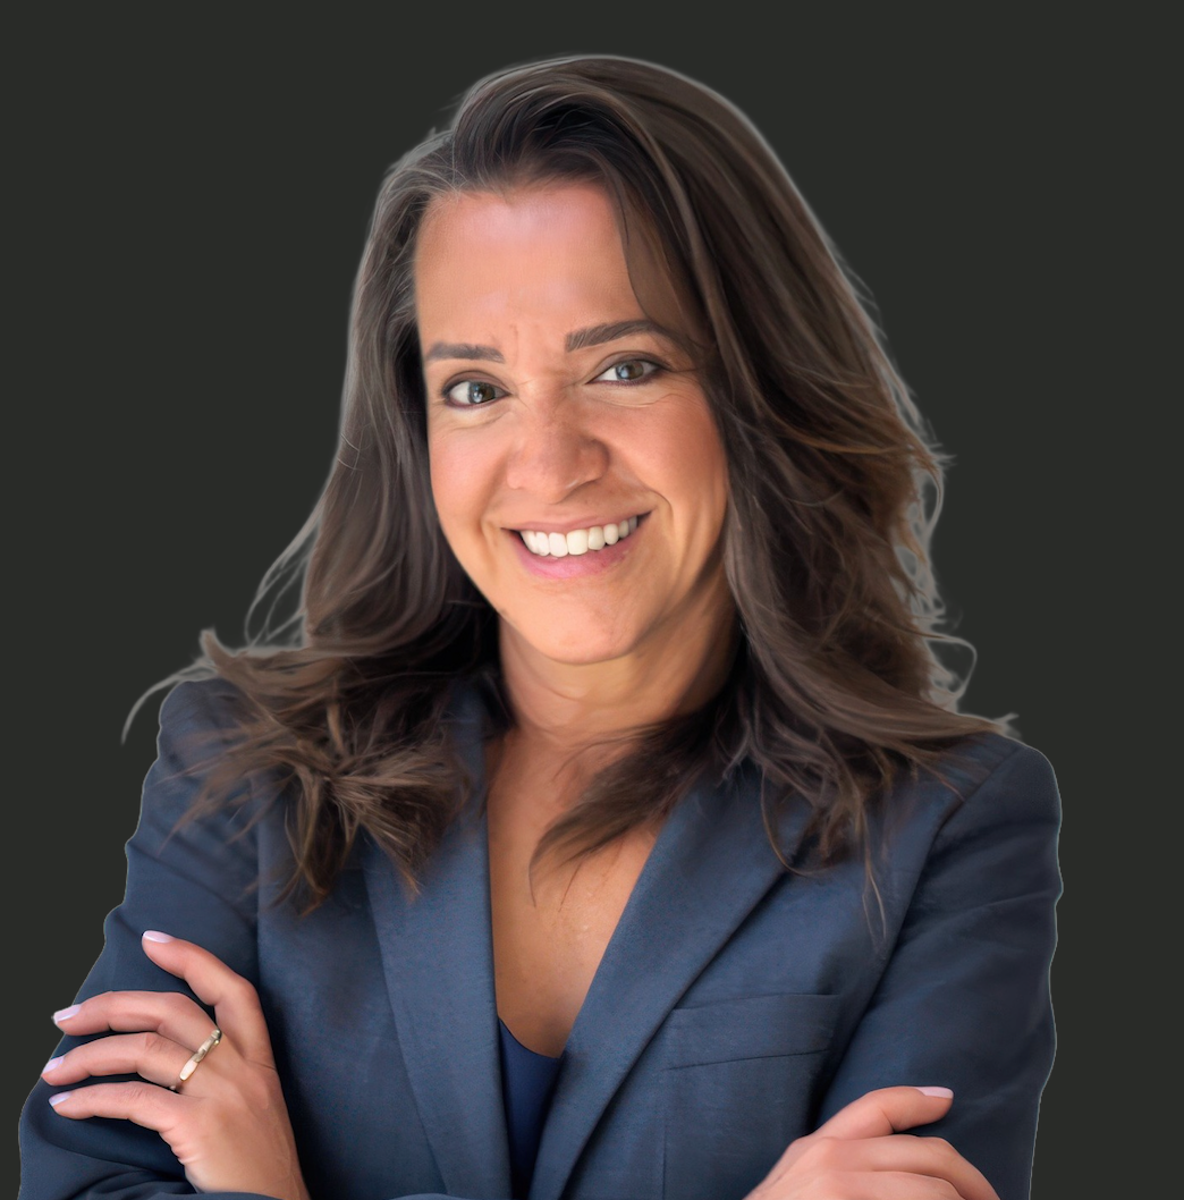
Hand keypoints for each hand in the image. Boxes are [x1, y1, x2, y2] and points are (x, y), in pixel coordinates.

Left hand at [42, 931, 310, 1199]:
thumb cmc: (258, 1164)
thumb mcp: (254, 1104)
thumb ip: (223, 1074)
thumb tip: (161, 1053)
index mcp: (260, 1056)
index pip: (231, 988)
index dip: (192, 958)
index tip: (152, 940)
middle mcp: (242, 1066)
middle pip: (173, 1009)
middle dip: (113, 1005)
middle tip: (69, 1016)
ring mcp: (221, 1093)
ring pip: (146, 1050)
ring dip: (90, 1055)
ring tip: (56, 1069)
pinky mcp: (197, 1126)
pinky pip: (133, 1100)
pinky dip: (92, 1098)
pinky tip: (67, 1105)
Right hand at [745, 1086, 999, 1199]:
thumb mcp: (794, 1185)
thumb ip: (834, 1167)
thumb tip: (889, 1170)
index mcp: (818, 1148)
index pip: (877, 1107)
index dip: (917, 1098)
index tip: (947, 1096)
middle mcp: (834, 1162)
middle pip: (927, 1155)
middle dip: (972, 1180)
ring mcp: (845, 1192)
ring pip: (935, 1193)